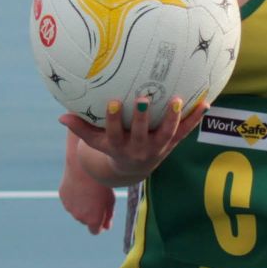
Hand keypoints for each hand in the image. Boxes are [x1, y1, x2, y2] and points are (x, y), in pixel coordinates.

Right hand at [59, 158, 115, 233]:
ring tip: (90, 189)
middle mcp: (79, 217)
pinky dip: (75, 196)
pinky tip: (81, 184)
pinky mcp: (62, 196)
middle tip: (98, 198)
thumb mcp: (111, 200)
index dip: (99, 225)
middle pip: (86, 221)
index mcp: (92, 220)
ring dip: (82, 205)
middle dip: (91, 213)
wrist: (84, 166)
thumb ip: (108, 216)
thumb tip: (106, 227)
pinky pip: (70, 200)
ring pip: (76, 210)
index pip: (95, 231)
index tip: (103, 216)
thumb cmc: (102, 183)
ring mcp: (69, 207)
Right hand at [60, 92, 207, 182]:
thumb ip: (80, 129)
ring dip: (172, 118)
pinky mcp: (172, 144)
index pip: (114, 134)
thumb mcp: (95, 142)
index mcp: (119, 146)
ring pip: (166, 134)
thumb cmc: (112, 147)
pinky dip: (195, 119)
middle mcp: (139, 148)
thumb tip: (60, 117)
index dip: (113, 120)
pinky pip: (185, 131)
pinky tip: (205, 102)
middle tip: (143, 99)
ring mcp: (158, 147)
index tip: (112, 103)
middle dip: (142, 118)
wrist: (134, 169)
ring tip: (177, 101)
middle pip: (140, 134)